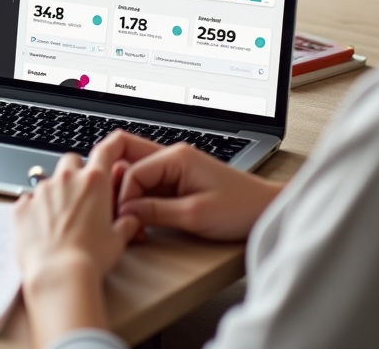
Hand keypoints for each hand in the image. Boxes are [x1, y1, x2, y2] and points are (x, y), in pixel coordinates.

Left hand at [14, 150, 140, 347]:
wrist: (59, 275)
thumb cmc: (90, 259)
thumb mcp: (118, 240)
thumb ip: (126, 224)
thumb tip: (131, 222)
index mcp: (94, 182)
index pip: (106, 150)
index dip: (112, 146)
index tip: (113, 148)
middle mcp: (66, 180)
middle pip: (72, 160)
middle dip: (76, 173)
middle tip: (81, 196)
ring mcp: (41, 192)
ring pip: (48, 181)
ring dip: (55, 194)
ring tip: (60, 221)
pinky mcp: (22, 207)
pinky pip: (27, 200)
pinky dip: (34, 210)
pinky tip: (41, 229)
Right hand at [96, 131, 283, 240]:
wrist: (266, 210)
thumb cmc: (239, 208)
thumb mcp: (194, 214)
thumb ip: (155, 212)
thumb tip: (125, 212)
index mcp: (176, 156)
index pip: (132, 171)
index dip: (124, 198)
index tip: (127, 222)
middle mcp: (172, 155)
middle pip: (127, 157)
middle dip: (116, 184)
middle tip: (113, 211)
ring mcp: (175, 167)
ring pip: (135, 173)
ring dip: (128, 195)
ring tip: (129, 220)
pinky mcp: (178, 181)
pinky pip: (149, 185)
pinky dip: (141, 201)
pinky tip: (142, 219)